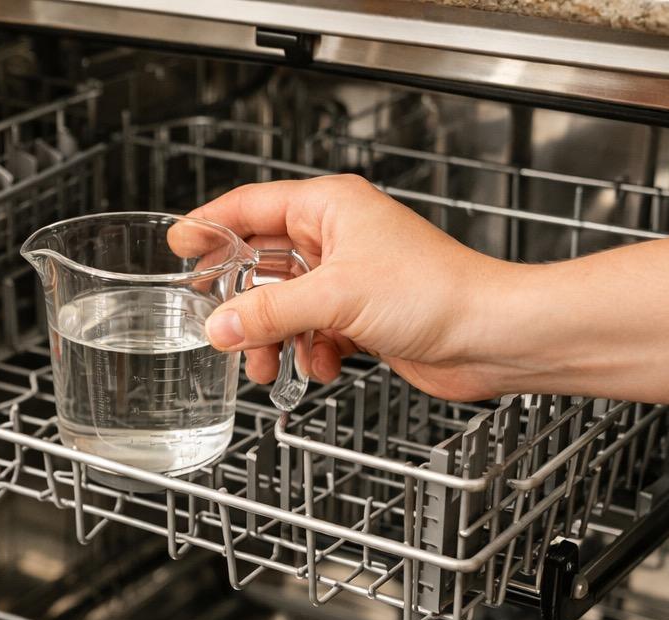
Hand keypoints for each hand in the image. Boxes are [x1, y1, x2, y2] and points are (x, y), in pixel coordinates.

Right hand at [178, 175, 523, 401]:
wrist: (490, 336)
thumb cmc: (437, 293)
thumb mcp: (335, 297)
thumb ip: (268, 312)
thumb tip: (220, 326)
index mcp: (330, 207)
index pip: (250, 207)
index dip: (209, 226)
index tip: (178, 246)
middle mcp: (337, 237)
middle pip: (263, 264)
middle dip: (242, 302)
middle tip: (216, 324)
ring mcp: (350, 278)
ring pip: (285, 305)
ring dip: (273, 338)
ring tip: (267, 364)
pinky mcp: (362, 316)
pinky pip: (312, 332)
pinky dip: (309, 352)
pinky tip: (322, 364)